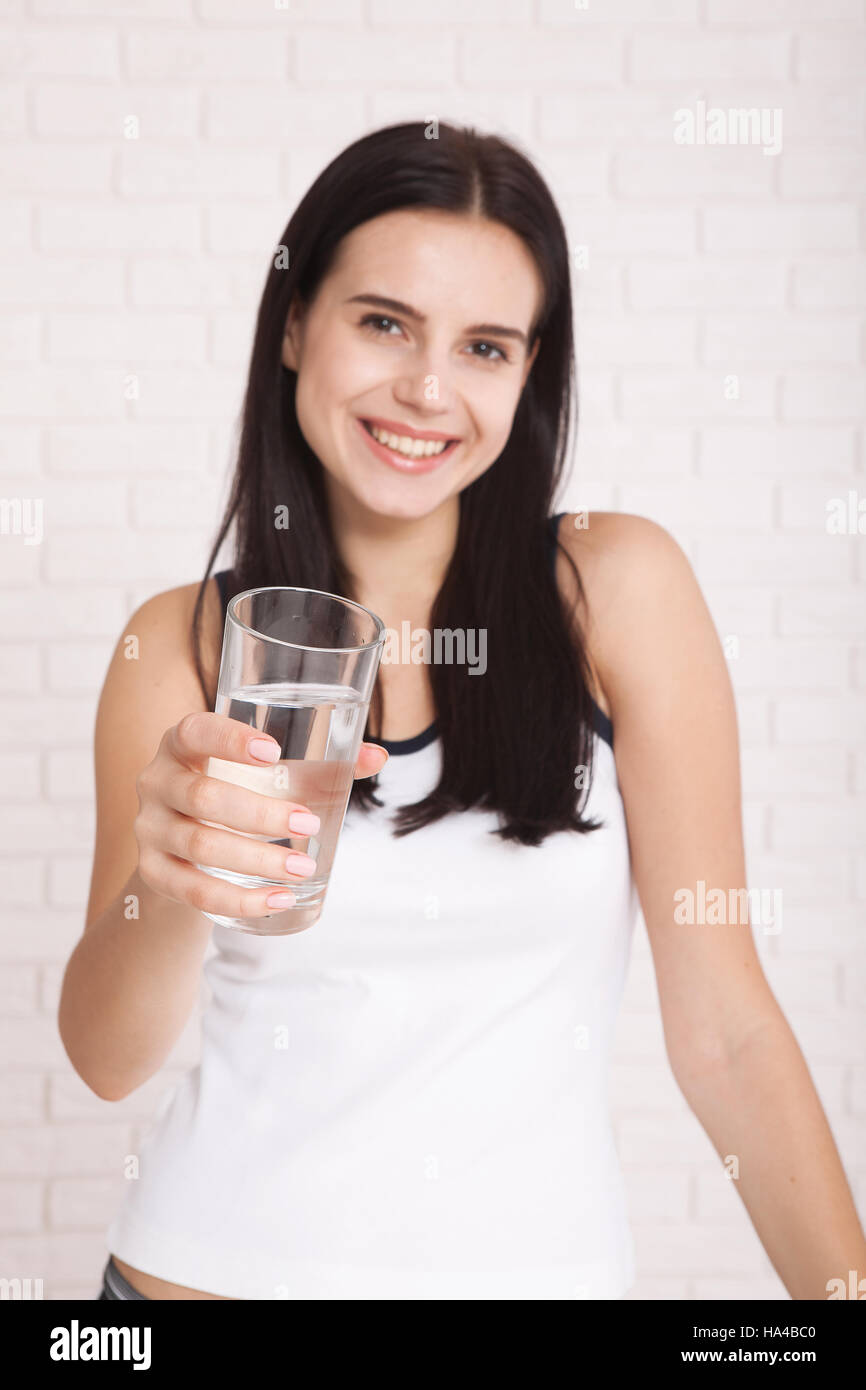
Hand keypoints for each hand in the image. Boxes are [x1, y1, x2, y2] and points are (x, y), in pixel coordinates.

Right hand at [133, 711, 387, 919]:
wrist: (189, 849)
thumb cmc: (240, 794)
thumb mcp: (273, 778)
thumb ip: (322, 767)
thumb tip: (379, 757)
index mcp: (183, 743)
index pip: (196, 732)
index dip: (229, 740)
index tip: (273, 752)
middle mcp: (157, 782)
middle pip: (203, 797)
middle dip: (260, 815)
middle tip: (309, 826)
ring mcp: (150, 829)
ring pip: (200, 846)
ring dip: (256, 860)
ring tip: (304, 869)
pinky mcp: (153, 873)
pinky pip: (193, 891)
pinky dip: (238, 899)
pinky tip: (277, 900)